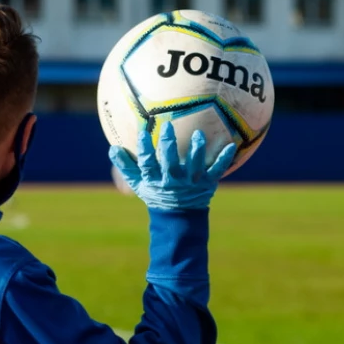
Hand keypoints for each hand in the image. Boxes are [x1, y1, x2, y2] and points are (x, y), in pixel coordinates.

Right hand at [109, 122, 235, 210]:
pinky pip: (217, 170)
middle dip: (168, 145)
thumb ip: (126, 166)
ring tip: (199, 135)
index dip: (145, 149)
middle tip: (167, 126)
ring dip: (197, 151)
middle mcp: (173, 181)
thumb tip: (112, 148)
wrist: (178, 217)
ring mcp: (192, 183)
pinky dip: (224, 159)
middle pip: (170, 163)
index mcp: (155, 180)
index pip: (147, 164)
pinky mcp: (208, 183)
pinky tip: (231, 145)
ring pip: (195, 166)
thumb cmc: (156, 194)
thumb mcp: (138, 184)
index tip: (143, 132)